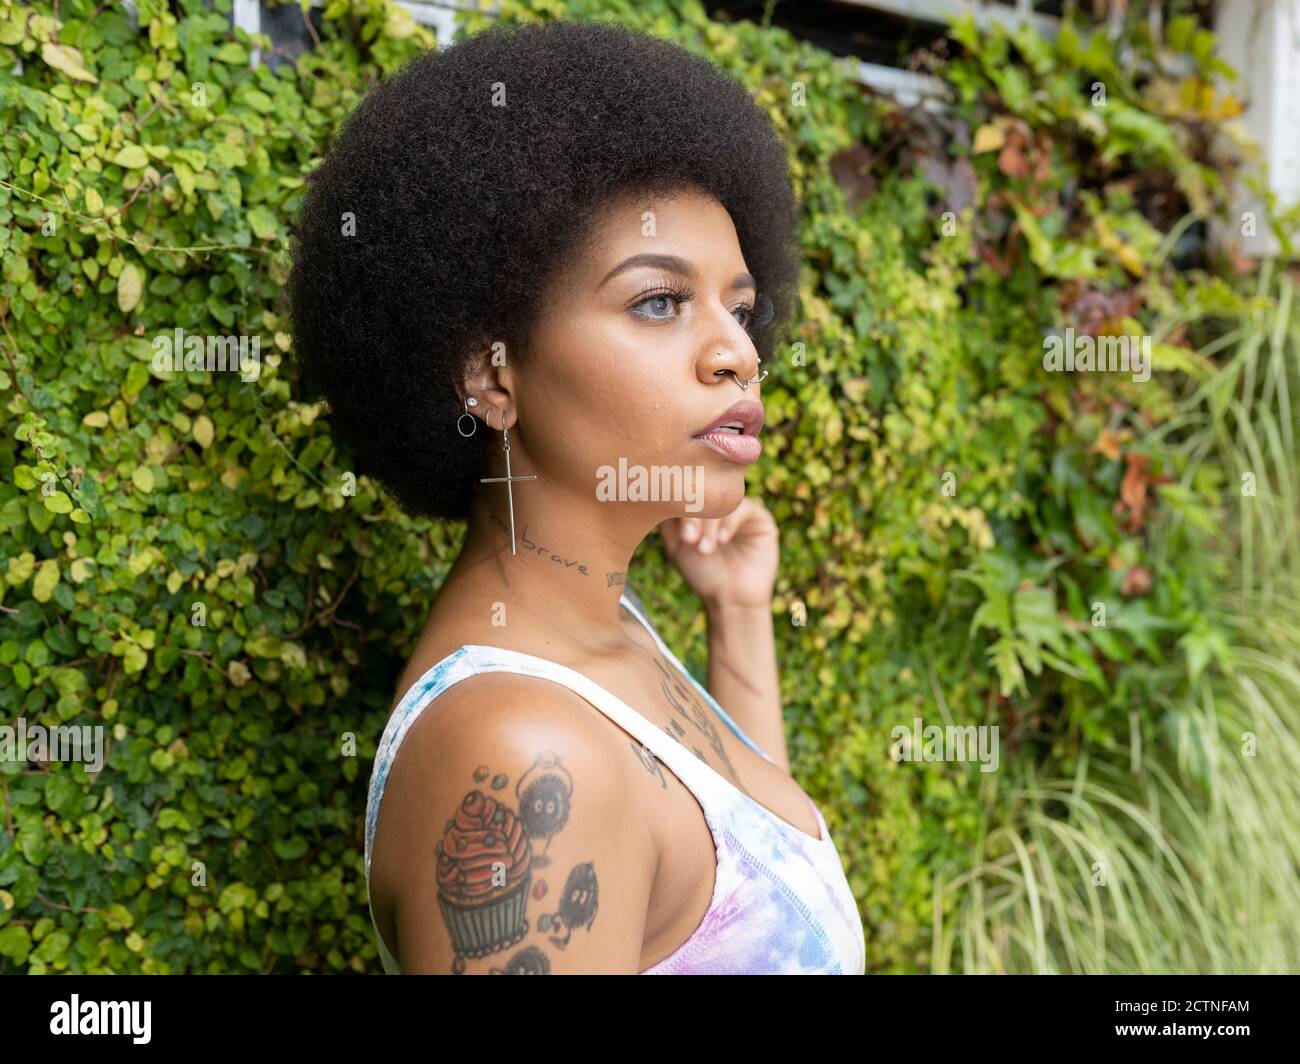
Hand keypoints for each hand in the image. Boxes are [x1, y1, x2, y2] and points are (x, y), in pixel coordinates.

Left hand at [659, 497, 778, 610]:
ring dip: (710, 525)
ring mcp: (741, 510)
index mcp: (702, 508)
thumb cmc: (703, 573)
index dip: (678, 506)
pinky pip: (745, 508)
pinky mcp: (760, 517)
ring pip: (723, 502)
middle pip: (705, 494)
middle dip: (693, 517)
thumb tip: (658, 495)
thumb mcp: (677, 545)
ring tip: (705, 549)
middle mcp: (721, 505)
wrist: (730, 599)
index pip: (688, 493)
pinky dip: (730, 522)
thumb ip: (667, 521)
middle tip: (689, 539)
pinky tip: (723, 540)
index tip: (676, 531)